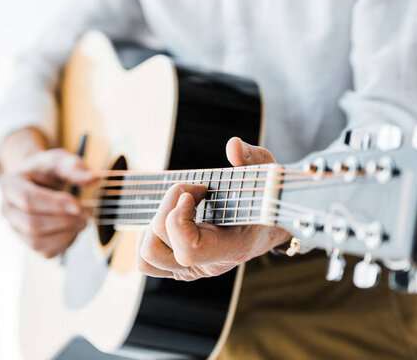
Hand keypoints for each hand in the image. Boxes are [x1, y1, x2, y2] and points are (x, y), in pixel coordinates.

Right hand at [0, 128, 94, 257]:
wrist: (39, 181)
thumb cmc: (48, 170)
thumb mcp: (59, 160)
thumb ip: (73, 167)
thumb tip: (91, 179)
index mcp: (10, 184)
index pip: (28, 199)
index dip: (55, 205)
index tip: (78, 206)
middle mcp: (7, 209)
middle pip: (32, 223)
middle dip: (63, 221)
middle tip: (87, 213)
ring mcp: (16, 228)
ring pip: (37, 241)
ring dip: (65, 234)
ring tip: (84, 221)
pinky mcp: (28, 243)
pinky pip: (45, 251)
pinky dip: (65, 243)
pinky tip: (76, 229)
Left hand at [136, 137, 291, 280]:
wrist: (271, 224)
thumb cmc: (265, 197)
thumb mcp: (265, 173)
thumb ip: (251, 158)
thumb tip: (233, 146)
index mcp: (231, 249)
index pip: (189, 250)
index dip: (179, 218)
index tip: (195, 192)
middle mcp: (207, 266)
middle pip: (158, 246)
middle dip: (166, 208)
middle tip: (193, 190)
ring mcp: (191, 270)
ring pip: (147, 256)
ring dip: (152, 225)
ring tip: (178, 205)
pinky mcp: (178, 266)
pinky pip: (146, 261)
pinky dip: (149, 237)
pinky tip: (170, 216)